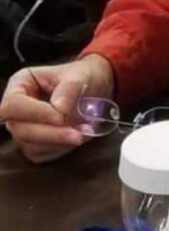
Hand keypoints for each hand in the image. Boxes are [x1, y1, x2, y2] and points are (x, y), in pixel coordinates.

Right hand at [0, 55, 114, 163]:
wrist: (92, 89)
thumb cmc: (81, 77)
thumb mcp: (79, 76)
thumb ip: (69, 90)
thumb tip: (59, 110)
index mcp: (20, 84)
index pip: (13, 105)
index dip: (35, 113)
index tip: (61, 117)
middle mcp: (16, 109)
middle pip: (20, 130)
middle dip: (50, 134)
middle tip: (78, 136)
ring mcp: (23, 127)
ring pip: (30, 145)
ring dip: (57, 143)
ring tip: (83, 134)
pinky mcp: (33, 144)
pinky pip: (40, 154)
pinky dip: (59, 149)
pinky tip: (76, 138)